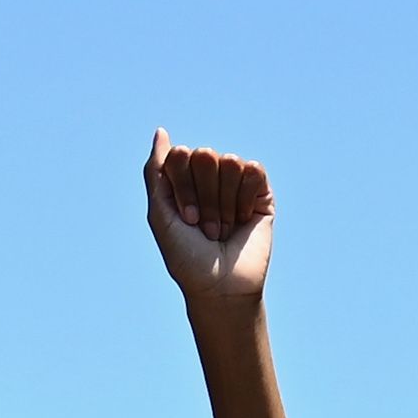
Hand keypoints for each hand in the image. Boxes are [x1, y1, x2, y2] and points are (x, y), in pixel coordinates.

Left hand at [147, 136, 273, 311]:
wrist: (220, 287)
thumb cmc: (186, 256)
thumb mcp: (159, 213)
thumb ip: (155, 170)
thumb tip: (161, 131)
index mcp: (183, 179)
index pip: (181, 154)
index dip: (182, 188)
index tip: (185, 219)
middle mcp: (209, 178)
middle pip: (205, 154)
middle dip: (204, 196)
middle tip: (205, 226)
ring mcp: (236, 184)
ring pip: (230, 162)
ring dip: (225, 203)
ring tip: (224, 228)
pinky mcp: (262, 192)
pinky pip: (254, 170)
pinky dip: (246, 198)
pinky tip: (244, 219)